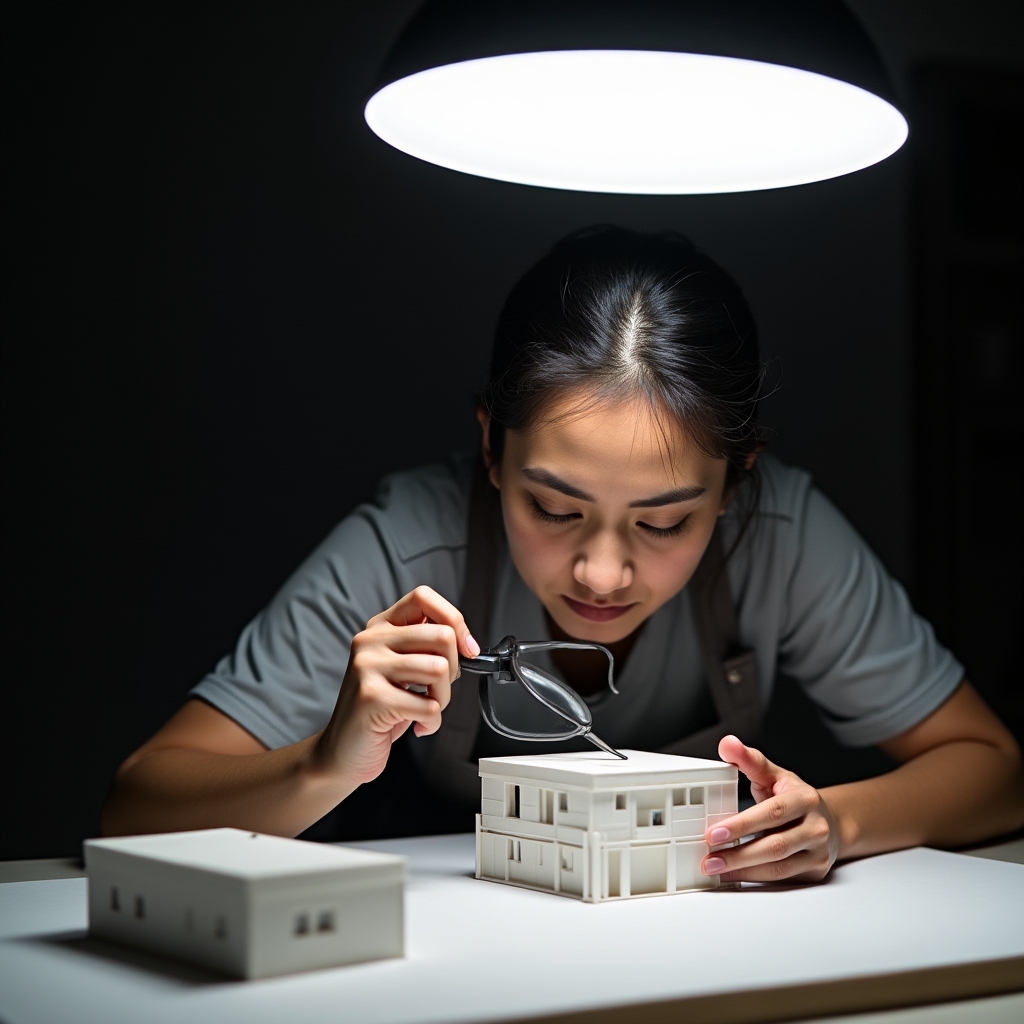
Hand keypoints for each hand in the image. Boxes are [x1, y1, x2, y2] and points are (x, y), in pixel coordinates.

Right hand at [311, 586, 479, 787]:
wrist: (342, 751)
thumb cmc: (379, 710)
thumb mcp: (401, 669)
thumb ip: (424, 647)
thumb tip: (466, 643)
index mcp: (379, 628)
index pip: (422, 597)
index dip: (454, 619)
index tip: (466, 648)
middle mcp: (370, 642)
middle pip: (441, 635)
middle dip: (453, 670)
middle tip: (437, 689)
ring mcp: (367, 668)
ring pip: (439, 670)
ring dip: (443, 699)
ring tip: (425, 709)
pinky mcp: (371, 697)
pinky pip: (429, 705)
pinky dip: (432, 722)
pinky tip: (416, 726)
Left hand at [701, 735, 839, 882]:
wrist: (832, 822)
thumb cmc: (796, 797)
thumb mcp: (775, 775)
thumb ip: (750, 760)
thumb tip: (728, 744)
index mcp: (805, 799)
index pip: (773, 812)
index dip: (743, 824)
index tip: (715, 832)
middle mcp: (816, 827)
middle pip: (775, 845)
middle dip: (738, 854)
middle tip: (709, 858)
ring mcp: (818, 852)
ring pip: (778, 867)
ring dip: (744, 870)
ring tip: (716, 868)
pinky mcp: (815, 871)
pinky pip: (782, 878)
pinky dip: (755, 877)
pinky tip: (734, 875)